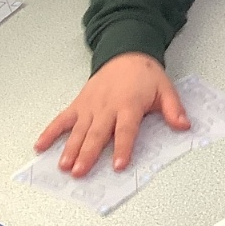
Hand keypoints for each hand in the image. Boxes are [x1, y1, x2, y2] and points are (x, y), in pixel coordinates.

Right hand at [33, 52, 187, 176]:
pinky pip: (62, 119)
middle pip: (97, 134)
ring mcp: (90, 106)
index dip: (122, 148)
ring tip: (63, 166)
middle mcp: (106, 107)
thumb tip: (184, 126)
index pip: (125, 130)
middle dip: (88, 154)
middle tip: (80, 172)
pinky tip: (41, 145)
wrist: (126, 54)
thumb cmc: (145, 75)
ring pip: (78, 130)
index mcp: (129, 104)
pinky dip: (50, 132)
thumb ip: (174, 109)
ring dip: (69, 149)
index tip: (119, 165)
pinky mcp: (79, 104)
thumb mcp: (166, 89)